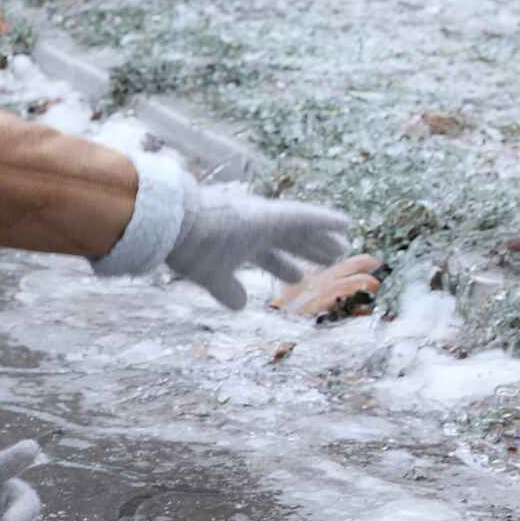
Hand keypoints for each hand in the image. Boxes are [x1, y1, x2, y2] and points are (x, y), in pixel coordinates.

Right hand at [166, 185, 350, 310]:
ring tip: (344, 248)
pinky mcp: (269, 214)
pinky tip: (345, 222)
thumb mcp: (209, 276)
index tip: (299, 274)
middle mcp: (253, 228)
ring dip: (323, 240)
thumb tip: (240, 306)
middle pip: (289, 240)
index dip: (284, 264)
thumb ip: (227, 289)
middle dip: (309, 250)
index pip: (268, 254)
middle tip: (333, 257)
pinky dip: (324, 219)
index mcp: (238, 242)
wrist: (174, 226)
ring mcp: (263, 219)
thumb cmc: (187, 250)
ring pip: (302, 230)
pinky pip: (304, 215)